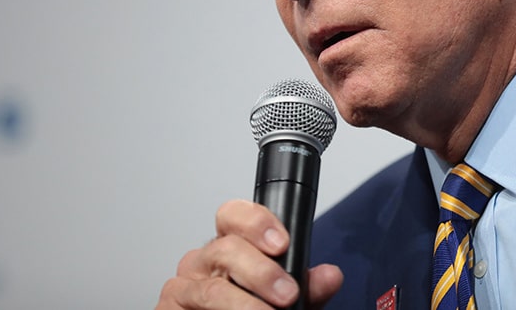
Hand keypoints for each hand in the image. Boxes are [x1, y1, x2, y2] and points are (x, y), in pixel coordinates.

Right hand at [157, 199, 342, 308]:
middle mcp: (204, 262)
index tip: (282, 243)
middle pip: (227, 249)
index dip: (257, 222)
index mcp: (231, 248)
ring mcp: (184, 287)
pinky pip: (194, 309)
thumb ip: (308, 288)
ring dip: (245, 305)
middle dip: (262, 272)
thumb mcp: (283, 302)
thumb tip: (330, 275)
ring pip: (213, 289)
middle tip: (287, 294)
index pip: (233, 215)